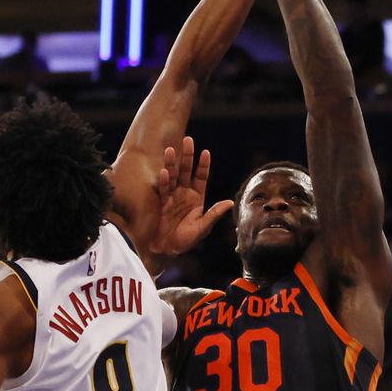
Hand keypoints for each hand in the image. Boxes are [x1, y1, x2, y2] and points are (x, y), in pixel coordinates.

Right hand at [152, 136, 232, 255]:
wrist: (166, 250)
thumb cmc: (186, 240)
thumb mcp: (203, 228)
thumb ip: (214, 214)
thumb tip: (230, 202)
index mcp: (197, 198)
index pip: (201, 177)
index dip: (203, 165)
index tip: (205, 152)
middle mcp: (184, 194)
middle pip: (186, 171)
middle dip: (187, 156)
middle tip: (187, 140)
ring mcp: (172, 197)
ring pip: (173, 176)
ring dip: (172, 164)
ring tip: (170, 150)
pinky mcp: (161, 202)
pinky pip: (162, 189)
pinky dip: (163, 181)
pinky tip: (164, 172)